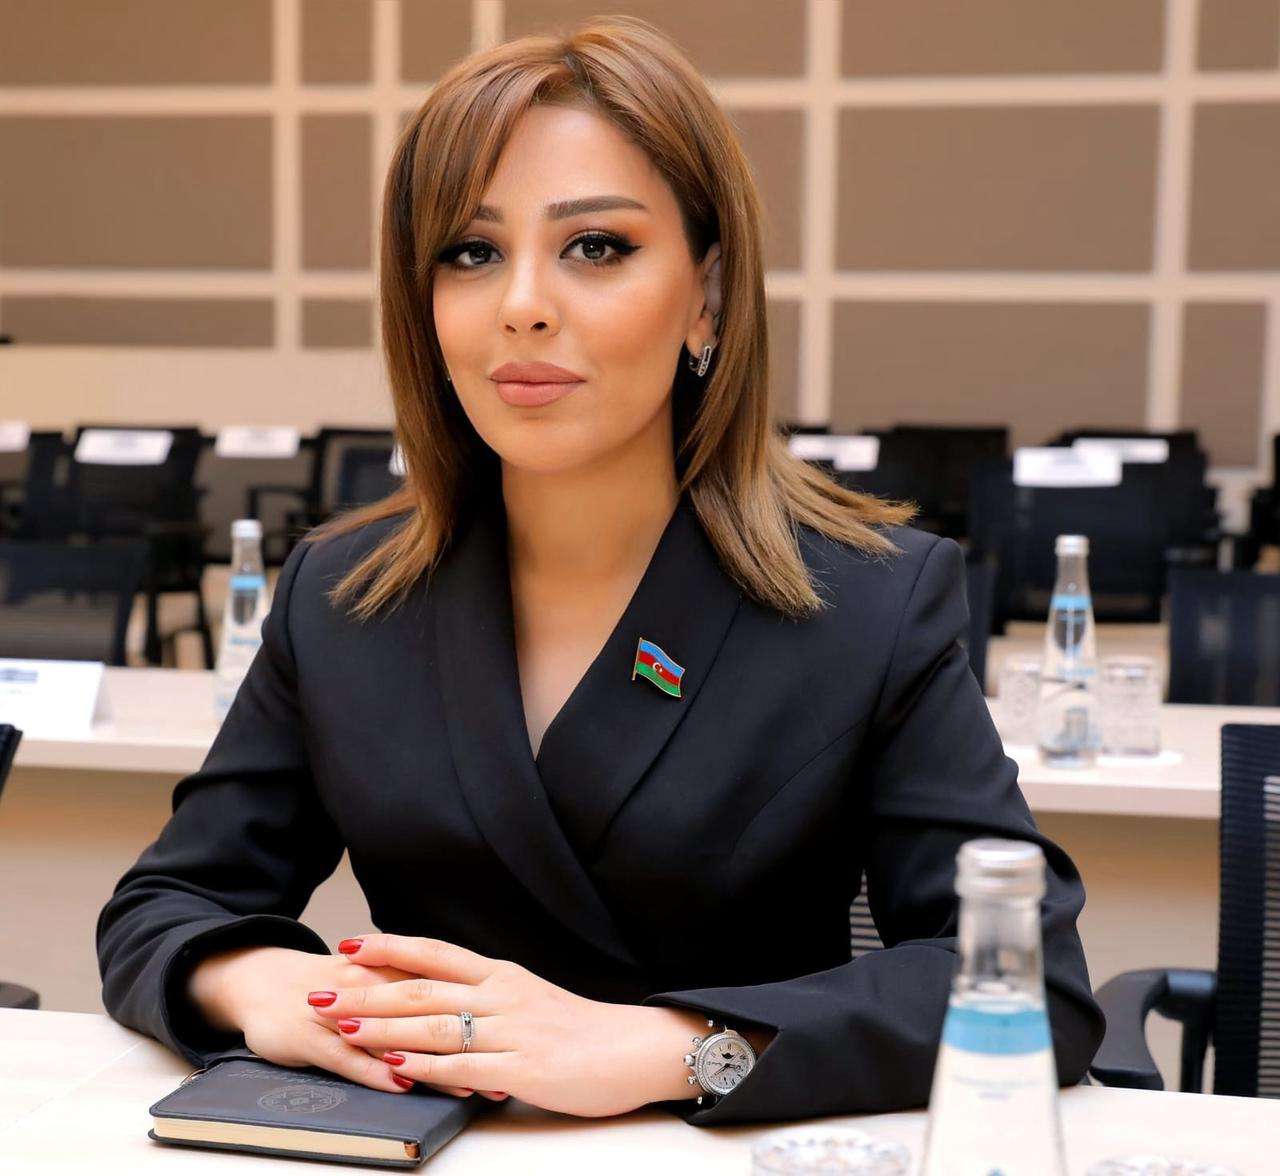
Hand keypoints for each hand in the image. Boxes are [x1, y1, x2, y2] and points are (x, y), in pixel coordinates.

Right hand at [185, 944, 505, 1100]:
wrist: (260, 981)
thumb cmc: (327, 985)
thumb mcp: (375, 979)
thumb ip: (416, 987)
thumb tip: (469, 1008)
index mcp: (392, 967)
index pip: (448, 988)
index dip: (486, 1015)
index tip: (523, 1041)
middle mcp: (372, 984)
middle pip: (430, 1014)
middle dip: (471, 1044)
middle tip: (510, 1072)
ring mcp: (342, 1011)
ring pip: (394, 1037)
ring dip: (433, 1064)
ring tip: (471, 1088)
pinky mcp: (313, 1035)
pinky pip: (349, 1056)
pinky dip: (375, 1070)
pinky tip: (401, 1085)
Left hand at [311, 933, 689, 1116]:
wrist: (637, 1048)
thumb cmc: (583, 1030)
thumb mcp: (530, 1000)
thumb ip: (487, 1000)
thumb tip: (440, 1002)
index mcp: (502, 976)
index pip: (436, 953)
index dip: (390, 947)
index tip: (349, 944)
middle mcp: (502, 995)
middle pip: (423, 986)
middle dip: (366, 989)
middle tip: (320, 989)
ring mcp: (513, 1031)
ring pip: (436, 1024)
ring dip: (383, 1025)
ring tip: (341, 1025)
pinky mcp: (526, 1067)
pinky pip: (466, 1066)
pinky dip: (426, 1064)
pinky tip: (395, 1066)